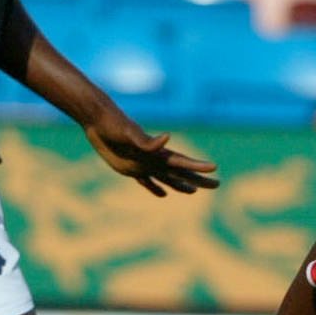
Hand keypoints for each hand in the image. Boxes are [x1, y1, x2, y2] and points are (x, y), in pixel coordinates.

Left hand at [84, 107, 219, 196]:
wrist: (98, 120)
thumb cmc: (114, 124)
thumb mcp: (130, 133)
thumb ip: (149, 140)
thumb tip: (168, 137)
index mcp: (157, 153)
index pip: (183, 162)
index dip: (198, 167)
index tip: (215, 168)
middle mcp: (154, 160)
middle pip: (181, 173)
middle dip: (199, 179)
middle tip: (218, 184)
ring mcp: (143, 165)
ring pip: (167, 178)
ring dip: (181, 185)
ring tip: (194, 191)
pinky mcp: (130, 169)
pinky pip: (146, 182)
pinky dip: (155, 188)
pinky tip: (163, 194)